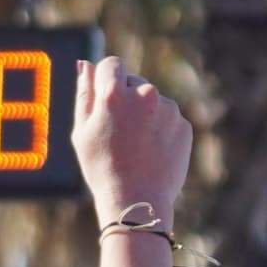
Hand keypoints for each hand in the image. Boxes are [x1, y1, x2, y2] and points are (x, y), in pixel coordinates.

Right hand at [70, 57, 194, 219]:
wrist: (137, 201)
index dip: (105, 80)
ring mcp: (168, 109)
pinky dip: (160, 130)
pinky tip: (150, 152)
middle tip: (117, 133)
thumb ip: (84, 94)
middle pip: (133, 82)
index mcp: (114, 94)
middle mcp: (144, 94)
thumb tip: (85, 65)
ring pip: (152, 101)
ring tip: (134, 147)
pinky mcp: (184, 124)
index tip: (104, 98)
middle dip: (125, 99)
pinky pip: (168, 119)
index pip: (111, 64)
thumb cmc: (101, 168)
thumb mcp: (82, 132)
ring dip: (144, 115)